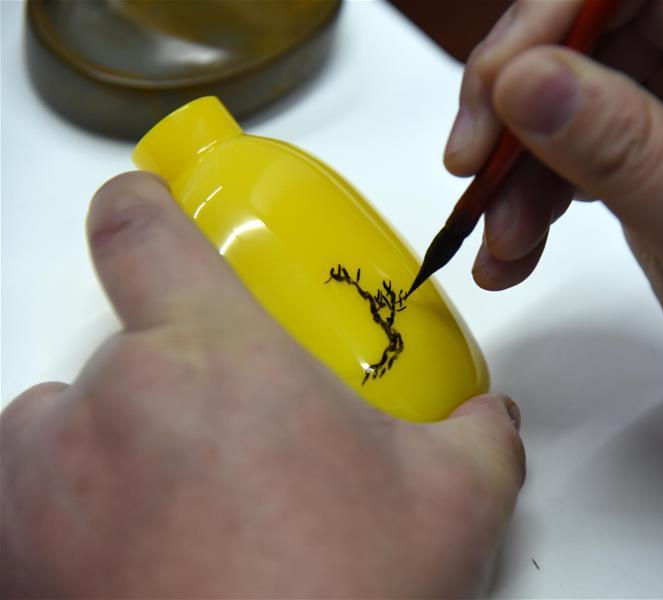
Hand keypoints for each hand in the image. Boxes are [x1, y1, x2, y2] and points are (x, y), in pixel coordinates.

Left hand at [0, 172, 523, 597]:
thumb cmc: (339, 599)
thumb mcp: (452, 503)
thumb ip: (477, 433)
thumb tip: (485, 419)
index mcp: (215, 357)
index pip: (144, 229)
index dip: (145, 206)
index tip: (149, 204)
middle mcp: (112, 401)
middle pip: (129, 349)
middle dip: (182, 389)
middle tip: (240, 452)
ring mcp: (47, 481)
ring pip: (69, 424)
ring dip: (118, 448)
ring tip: (187, 511)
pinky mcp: (15, 556)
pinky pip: (31, 499)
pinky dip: (76, 512)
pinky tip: (142, 559)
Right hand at [445, 0, 662, 449]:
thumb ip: (628, 151)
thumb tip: (522, 81)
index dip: (550, 14)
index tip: (500, 92)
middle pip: (581, 28)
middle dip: (512, 96)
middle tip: (472, 165)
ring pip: (560, 95)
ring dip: (513, 164)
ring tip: (500, 240)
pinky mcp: (654, 159)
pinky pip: (568, 154)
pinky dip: (528, 200)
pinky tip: (512, 252)